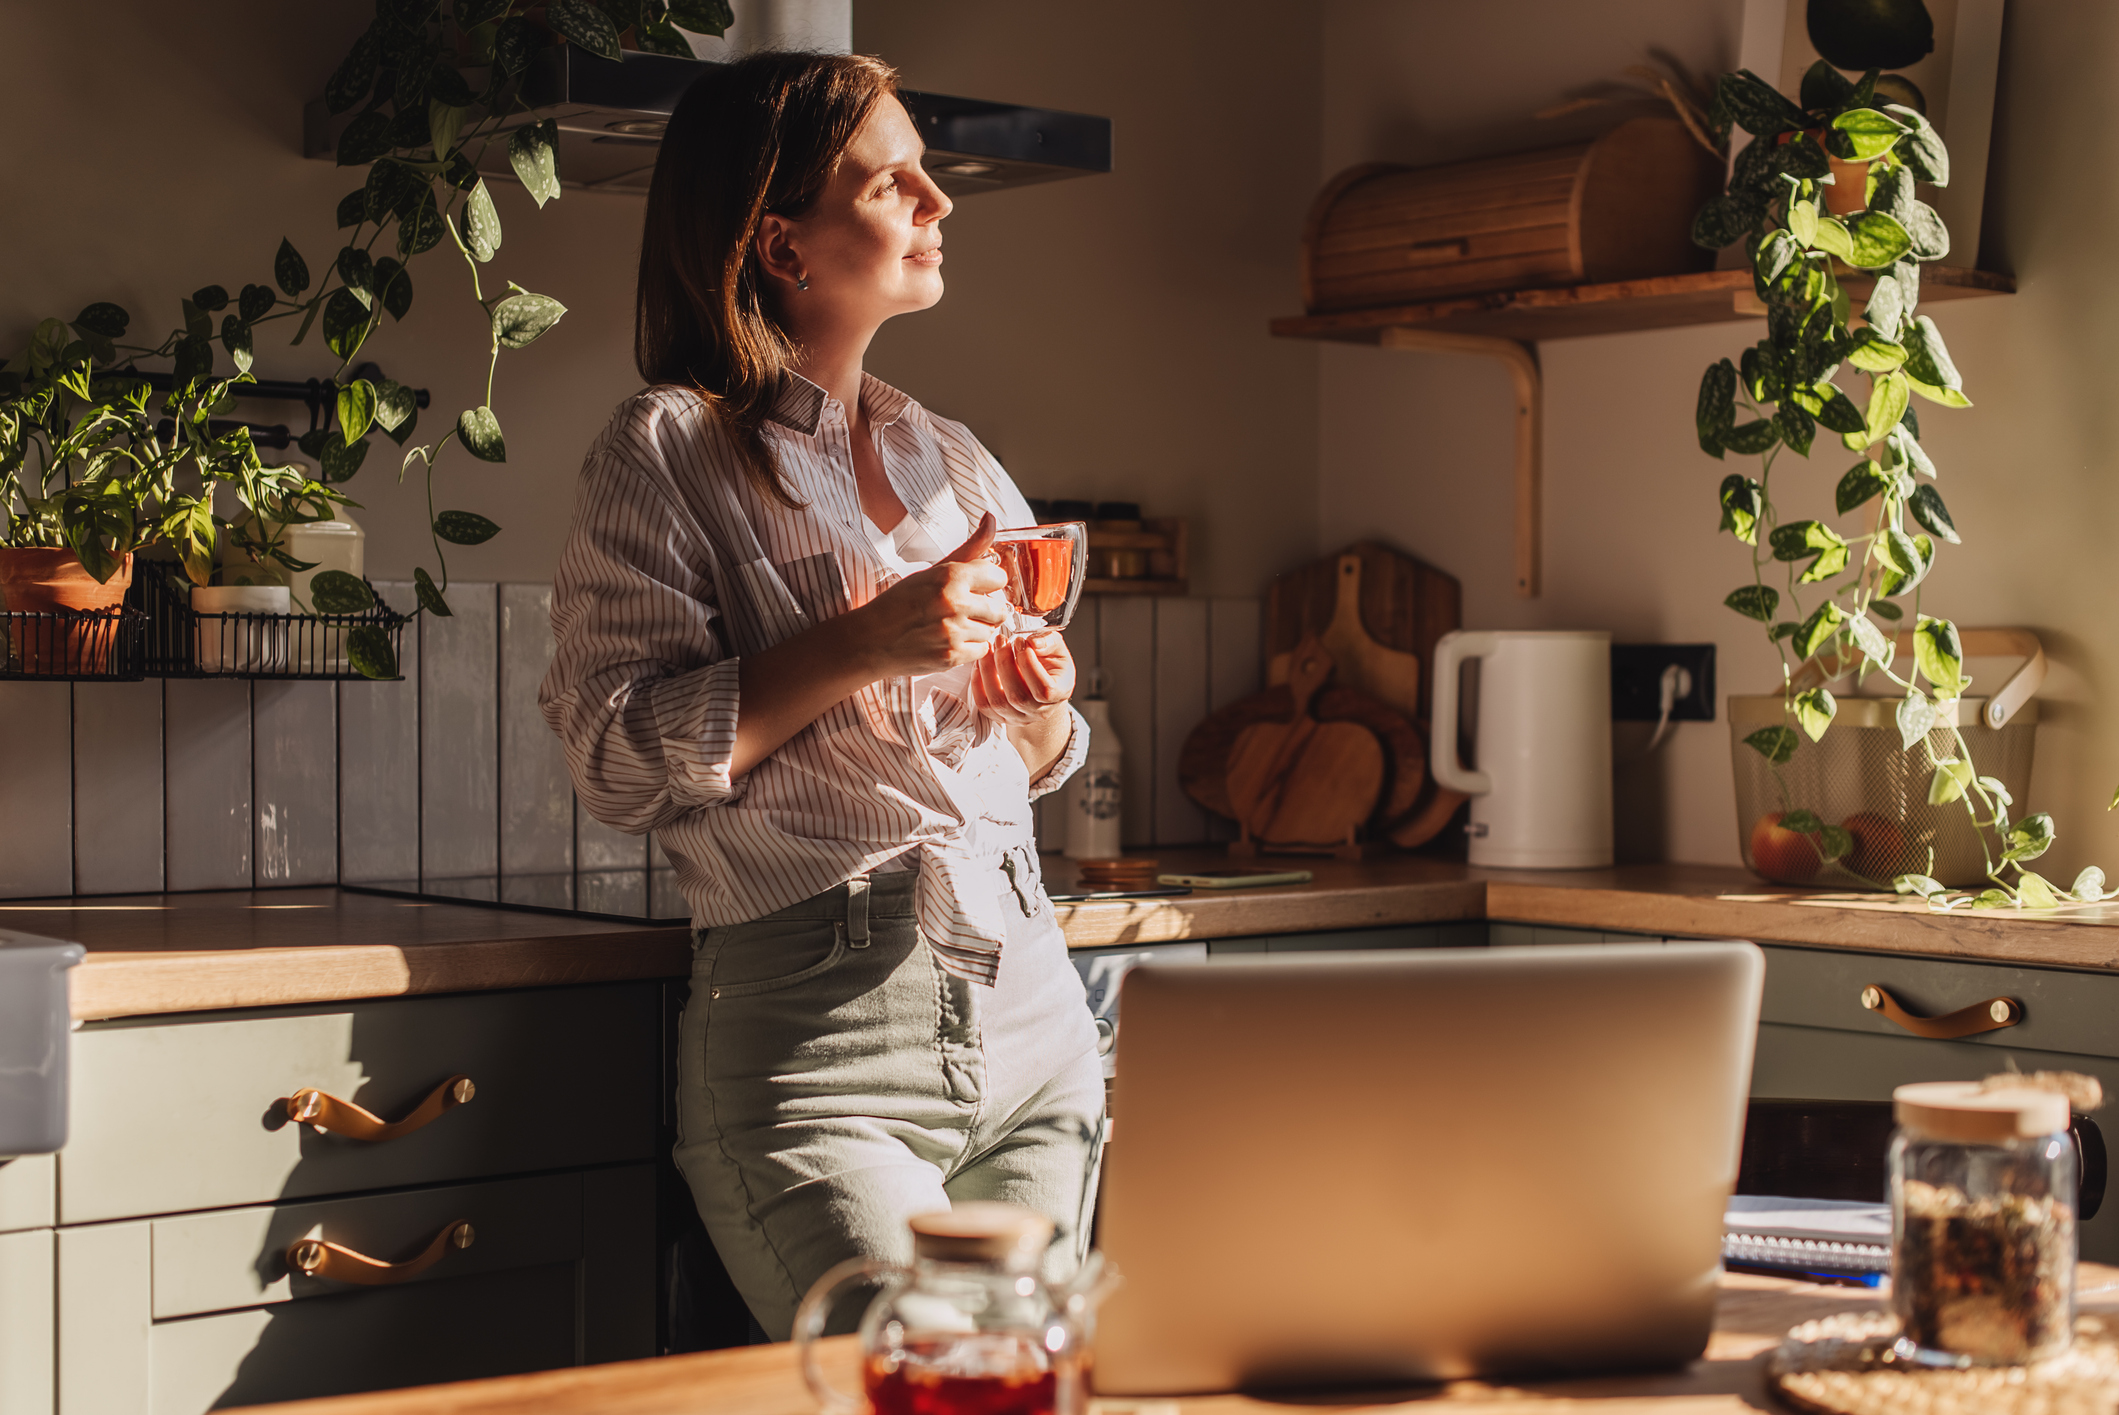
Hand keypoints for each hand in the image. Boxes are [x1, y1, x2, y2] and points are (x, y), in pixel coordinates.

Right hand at [855, 512, 1008, 676]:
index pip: (998, 576)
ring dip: (977, 628)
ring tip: (953, 625)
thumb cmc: (899, 603)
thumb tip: (990, 519)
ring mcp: (953, 632)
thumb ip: (969, 548)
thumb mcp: (932, 570)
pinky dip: (970, 646)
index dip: (988, 582)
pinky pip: (982, 649)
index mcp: (950, 577)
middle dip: (985, 608)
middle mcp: (954, 603)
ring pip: (991, 630)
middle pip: (999, 608)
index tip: (977, 586)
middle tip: (963, 609)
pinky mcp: (951, 656)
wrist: (870, 639)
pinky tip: (950, 639)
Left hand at [972, 628, 1074, 725]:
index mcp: (1059, 694)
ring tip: (988, 649)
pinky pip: (984, 705)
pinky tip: (980, 664)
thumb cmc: (1052, 667)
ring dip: (988, 672)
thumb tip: (1033, 642)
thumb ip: (1049, 642)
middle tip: (1000, 640)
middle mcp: (1038, 711)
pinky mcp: (1000, 716)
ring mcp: (1018, 717)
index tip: (1020, 641)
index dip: (1029, 665)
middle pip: (1017, 696)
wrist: (1044, 688)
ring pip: (998, 702)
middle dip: (1004, 663)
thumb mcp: (1058, 650)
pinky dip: (978, 683)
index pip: (1043, 689)